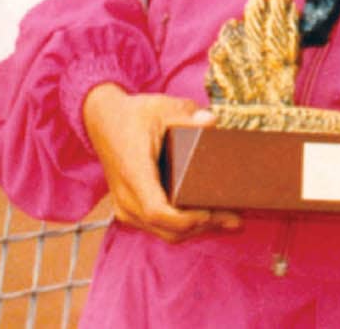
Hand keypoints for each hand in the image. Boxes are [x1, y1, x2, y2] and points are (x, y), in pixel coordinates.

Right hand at [82, 83, 241, 243]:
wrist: (103, 120)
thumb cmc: (134, 114)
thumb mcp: (162, 107)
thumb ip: (187, 115)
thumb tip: (211, 121)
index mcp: (133, 172)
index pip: (156, 210)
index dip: (185, 218)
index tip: (210, 212)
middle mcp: (126, 196)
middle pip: (166, 227)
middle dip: (203, 226)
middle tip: (236, 218)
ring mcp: (125, 206)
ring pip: (163, 232)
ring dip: (196, 229)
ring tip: (229, 219)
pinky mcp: (130, 208)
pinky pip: (158, 226)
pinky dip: (183, 225)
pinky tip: (208, 217)